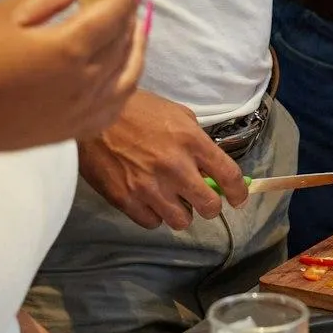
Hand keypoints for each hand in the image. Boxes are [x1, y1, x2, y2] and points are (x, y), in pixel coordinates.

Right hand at [0, 0, 146, 156]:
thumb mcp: (5, 15)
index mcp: (68, 49)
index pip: (112, 13)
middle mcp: (86, 81)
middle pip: (123, 41)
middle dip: (130, 12)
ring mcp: (85, 109)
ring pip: (129, 74)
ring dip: (137, 45)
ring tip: (137, 25)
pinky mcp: (78, 129)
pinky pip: (117, 105)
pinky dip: (128, 82)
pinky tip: (127, 69)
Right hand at [79, 87, 247, 231]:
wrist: (93, 116)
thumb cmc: (136, 110)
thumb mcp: (175, 114)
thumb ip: (196, 140)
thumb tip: (209, 164)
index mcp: (191, 141)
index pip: (228, 176)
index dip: (238, 193)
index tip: (238, 199)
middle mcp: (175, 167)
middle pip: (209, 207)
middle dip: (209, 206)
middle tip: (201, 200)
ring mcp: (150, 187)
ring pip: (181, 221)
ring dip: (180, 212)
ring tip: (170, 198)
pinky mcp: (126, 200)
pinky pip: (152, 223)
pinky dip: (153, 215)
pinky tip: (148, 199)